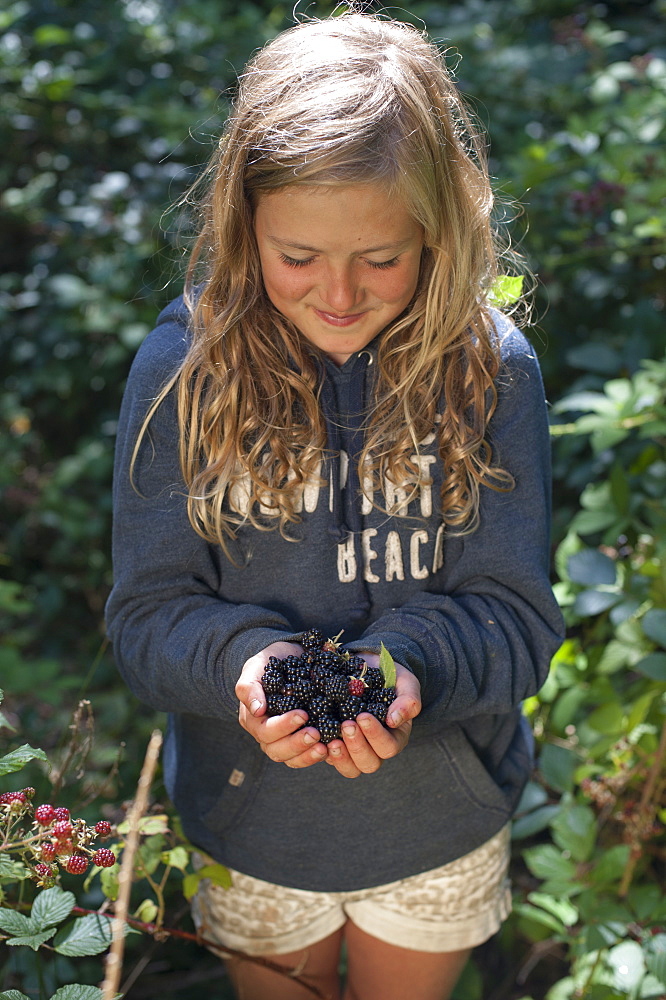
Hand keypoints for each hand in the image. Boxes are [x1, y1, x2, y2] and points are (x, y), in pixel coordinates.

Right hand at [236, 642, 327, 768]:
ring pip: (291, 759)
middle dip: (297, 744)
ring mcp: (285, 739)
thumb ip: (250, 687)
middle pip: (277, 751)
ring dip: (308, 755)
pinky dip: (318, 755)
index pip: (265, 731)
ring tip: (325, 746)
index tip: (302, 714)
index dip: (283, 727)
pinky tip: (332, 746)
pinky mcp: (302, 739)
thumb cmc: (270, 662)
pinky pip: (306, 756)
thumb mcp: (255, 667)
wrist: (290, 657)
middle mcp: (267, 734)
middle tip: (315, 734)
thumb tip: (257, 710)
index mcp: (254, 719)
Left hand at [325, 655, 420, 778]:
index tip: (362, 716)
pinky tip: (317, 737)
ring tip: (331, 741)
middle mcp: (375, 748)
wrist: (365, 668)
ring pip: (350, 768)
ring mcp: (353, 749)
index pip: (388, 747)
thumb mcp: (405, 682)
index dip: (375, 735)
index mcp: (394, 737)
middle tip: (346, 725)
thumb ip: (408, 700)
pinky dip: (322, 752)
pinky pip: (329, 758)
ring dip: (341, 757)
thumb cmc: (389, 677)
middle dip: (357, 746)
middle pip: (369, 764)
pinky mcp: (335, 743)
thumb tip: (394, 720)